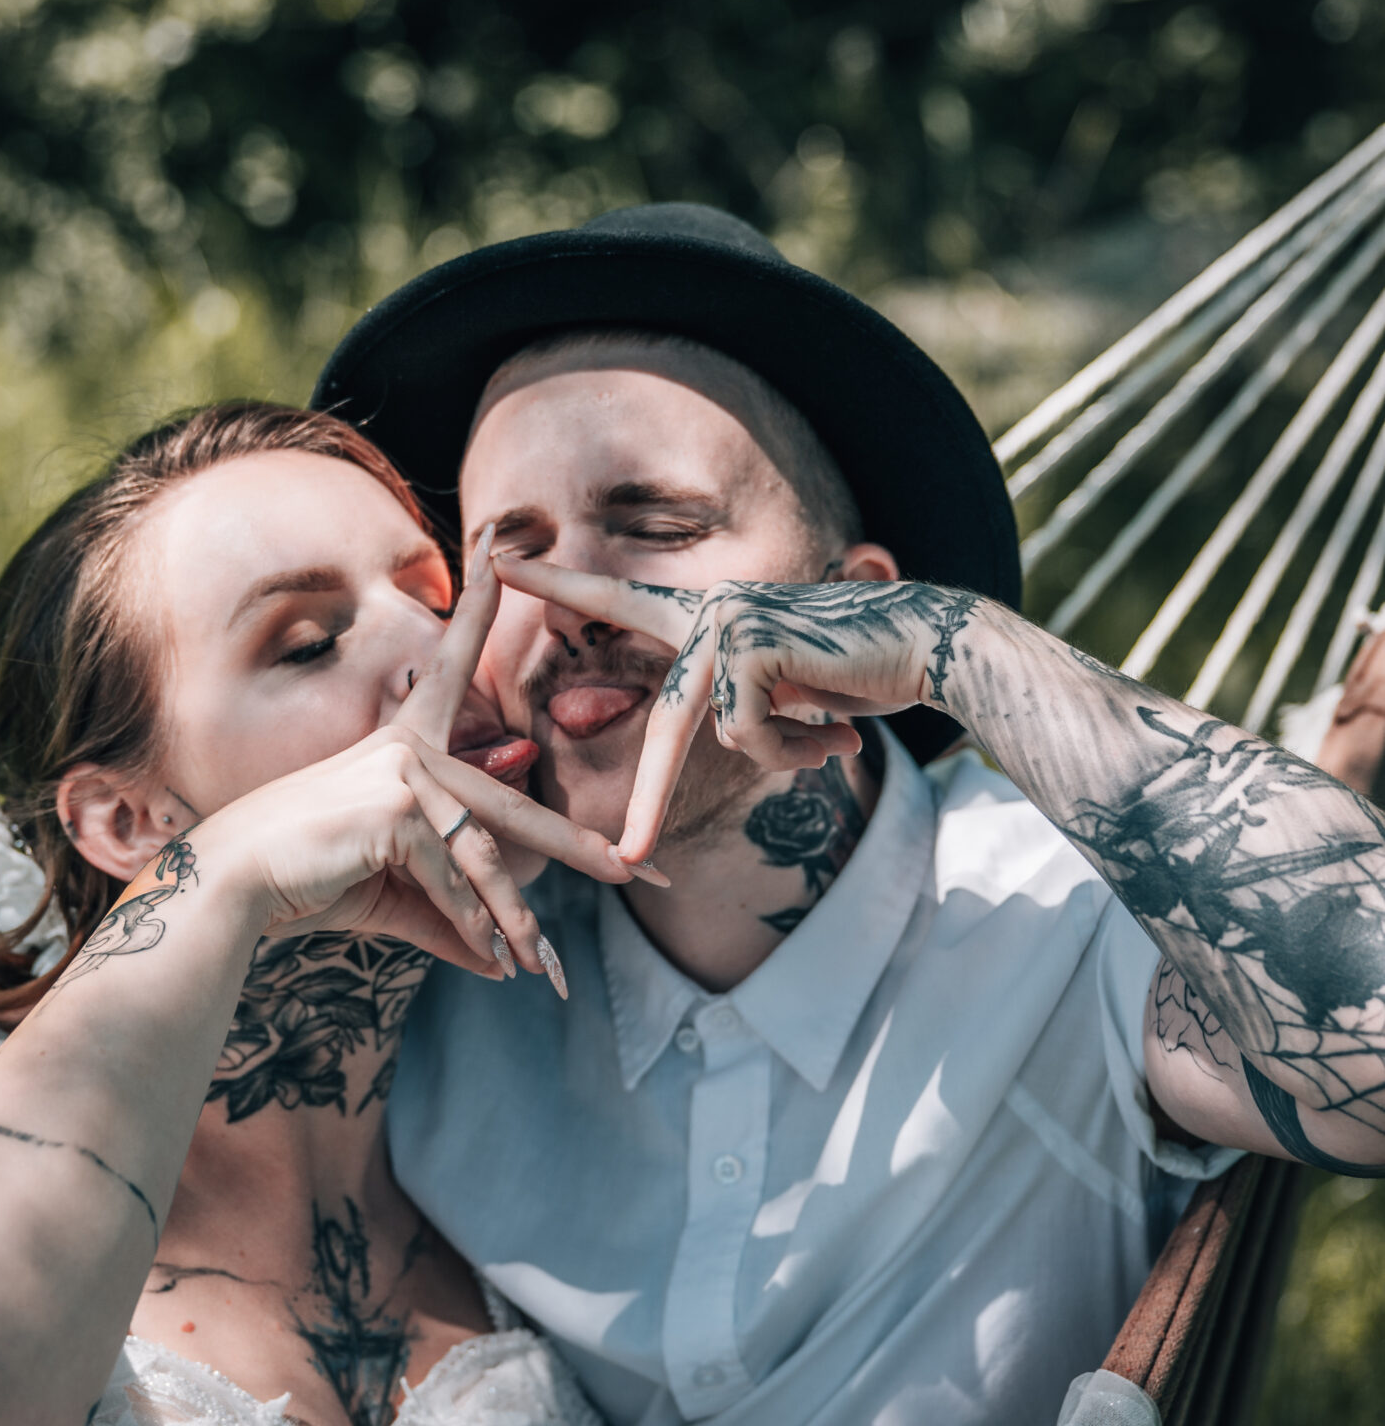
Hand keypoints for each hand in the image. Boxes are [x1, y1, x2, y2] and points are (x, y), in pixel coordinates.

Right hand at [222, 529, 653, 975]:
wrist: (236, 883)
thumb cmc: (309, 877)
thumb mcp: (392, 893)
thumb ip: (451, 917)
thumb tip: (500, 964)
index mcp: (407, 740)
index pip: (454, 660)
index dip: (479, 601)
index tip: (503, 545)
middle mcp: (412, 746)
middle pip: (516, 808)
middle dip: (579, 849)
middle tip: (640, 877)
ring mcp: (407, 775)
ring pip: (490, 861)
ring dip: (520, 925)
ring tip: (555, 970)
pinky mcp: (398, 813)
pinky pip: (455, 883)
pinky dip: (473, 929)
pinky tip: (493, 964)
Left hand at [490, 557, 978, 863]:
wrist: (929, 644)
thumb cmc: (863, 668)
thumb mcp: (786, 689)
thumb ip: (741, 700)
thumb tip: (732, 731)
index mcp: (706, 615)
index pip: (619, 602)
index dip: (558, 586)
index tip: (497, 564)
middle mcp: (710, 610)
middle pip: (666, 725)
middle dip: (652, 804)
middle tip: (629, 860)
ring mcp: (728, 624)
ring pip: (720, 737)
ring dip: (783, 754)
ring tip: (835, 734)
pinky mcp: (751, 647)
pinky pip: (752, 735)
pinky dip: (798, 747)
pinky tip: (841, 724)